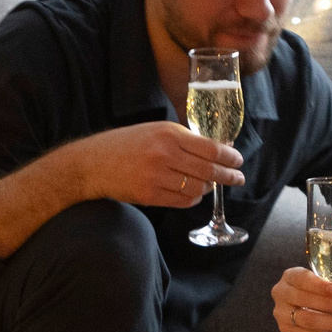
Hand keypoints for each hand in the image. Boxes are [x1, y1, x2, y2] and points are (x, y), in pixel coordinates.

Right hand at [77, 121, 245, 209]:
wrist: (93, 162)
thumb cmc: (127, 144)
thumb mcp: (156, 130)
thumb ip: (185, 139)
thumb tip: (218, 148)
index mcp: (169, 134)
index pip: (211, 148)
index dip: (229, 157)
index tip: (238, 160)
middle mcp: (164, 154)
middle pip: (209, 170)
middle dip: (228, 176)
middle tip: (238, 178)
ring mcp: (157, 176)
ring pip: (198, 188)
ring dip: (208, 188)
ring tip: (210, 185)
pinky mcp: (150, 195)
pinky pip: (183, 201)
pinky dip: (193, 199)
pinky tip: (193, 194)